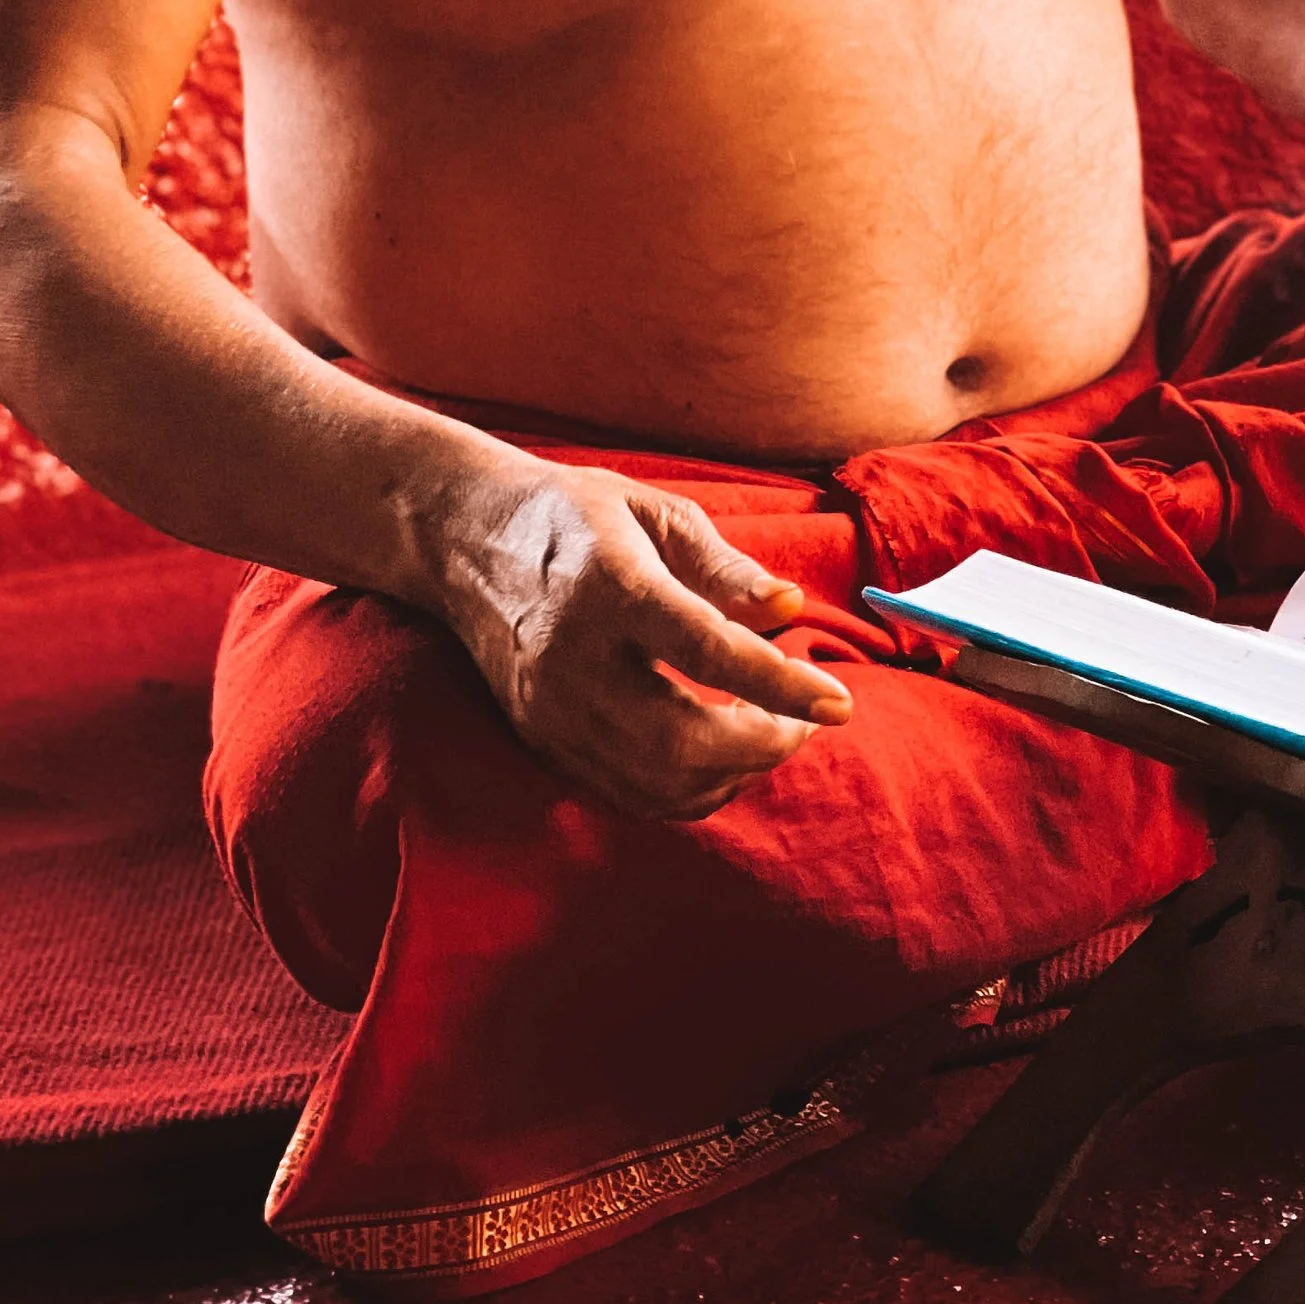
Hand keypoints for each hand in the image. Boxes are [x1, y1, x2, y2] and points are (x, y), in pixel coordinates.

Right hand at [435, 453, 853, 818]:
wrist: (464, 539)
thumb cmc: (576, 514)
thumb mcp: (654, 510)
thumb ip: (725, 564)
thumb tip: (791, 607)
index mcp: (612, 585)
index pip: (707, 650)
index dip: (781, 685)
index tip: (840, 703)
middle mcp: (575, 658)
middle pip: (681, 738)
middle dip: (763, 746)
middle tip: (805, 722)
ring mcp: (553, 709)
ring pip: (656, 781)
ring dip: (732, 775)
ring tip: (770, 735)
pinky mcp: (541, 740)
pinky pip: (627, 793)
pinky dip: (689, 790)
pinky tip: (720, 756)